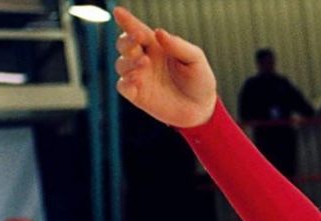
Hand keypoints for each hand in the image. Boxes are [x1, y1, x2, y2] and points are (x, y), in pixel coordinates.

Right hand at [112, 7, 216, 127]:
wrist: (201, 109)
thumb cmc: (200, 80)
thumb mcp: (195, 59)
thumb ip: (179, 46)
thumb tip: (159, 32)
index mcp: (157, 46)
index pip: (137, 30)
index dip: (127, 20)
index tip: (119, 12)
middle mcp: (144, 59)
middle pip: (124, 44)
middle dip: (127, 41)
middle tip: (138, 42)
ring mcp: (139, 77)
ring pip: (121, 64)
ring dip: (129, 62)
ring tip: (144, 63)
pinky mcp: (137, 94)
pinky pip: (122, 86)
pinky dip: (125, 82)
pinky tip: (135, 81)